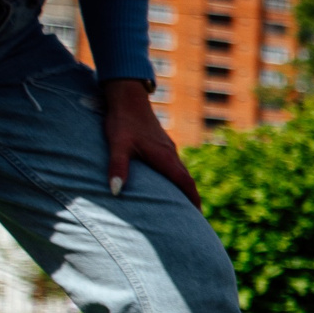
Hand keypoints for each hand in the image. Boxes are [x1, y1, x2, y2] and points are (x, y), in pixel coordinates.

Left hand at [100, 79, 196, 206]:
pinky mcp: (162, 142)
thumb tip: (114, 191)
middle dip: (191, 197)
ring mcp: (167, 146)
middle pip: (187, 179)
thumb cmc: (122, 120)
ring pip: (181, 171)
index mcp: (164, 157)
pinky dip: (176, 176)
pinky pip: (174, 163)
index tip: (198, 216)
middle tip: (194, 216)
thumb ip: (118, 167)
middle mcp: (170, 153)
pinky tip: (167, 179)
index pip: (185, 183)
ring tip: (182, 202)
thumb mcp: (117, 144)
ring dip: (184, 187)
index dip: (193, 200)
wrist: (127, 96)